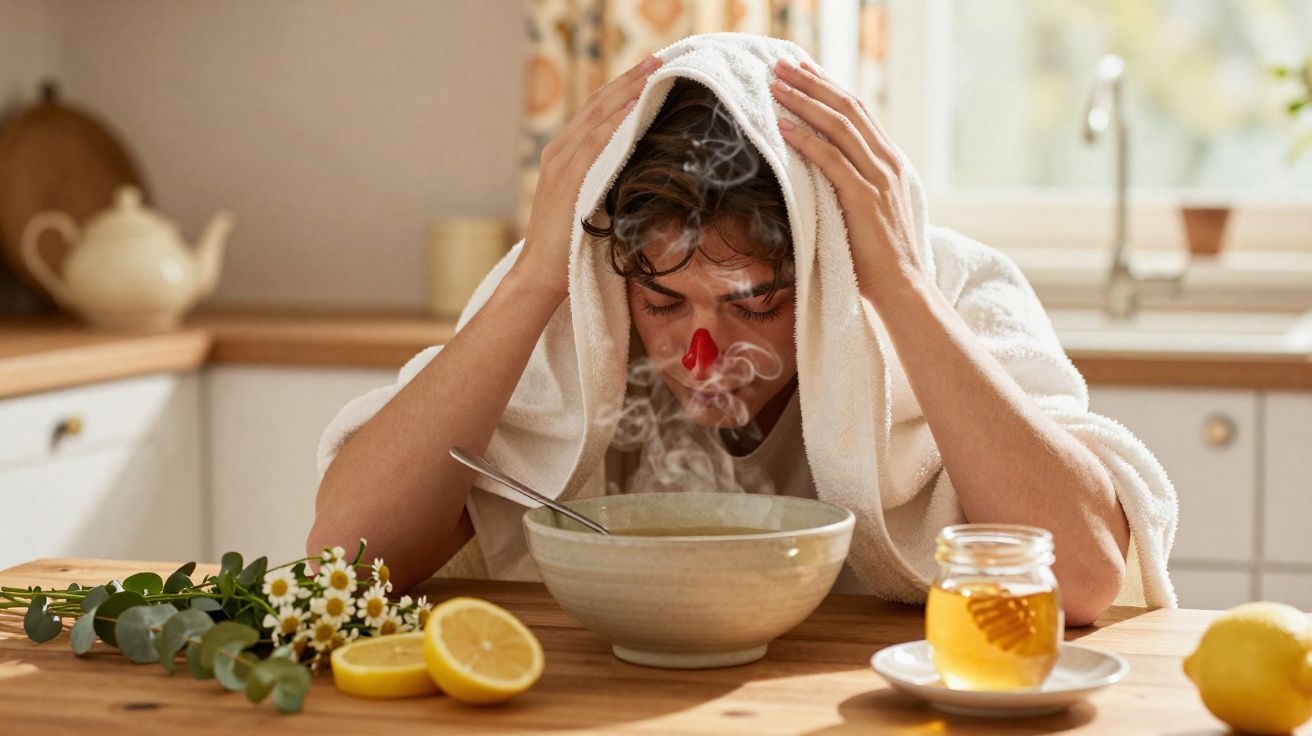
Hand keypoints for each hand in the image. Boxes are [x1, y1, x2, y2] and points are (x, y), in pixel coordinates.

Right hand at [511, 55, 662, 299]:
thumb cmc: (572, 248)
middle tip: (660, 59)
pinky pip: (593, 143)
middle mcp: (558, 153)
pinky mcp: (566, 182)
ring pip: (596, 118)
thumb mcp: (596, 205)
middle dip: (629, 80)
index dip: (623, 89)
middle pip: (597, 105)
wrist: (540, 276)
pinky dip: (614, 123)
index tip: (652, 72)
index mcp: (564, 156)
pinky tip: (635, 109)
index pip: (596, 112)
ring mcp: (559, 165)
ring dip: (627, 93)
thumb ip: (611, 182)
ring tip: (654, 74)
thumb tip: (646, 168)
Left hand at [770, 59, 927, 304]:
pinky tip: (782, 125)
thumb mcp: (867, 210)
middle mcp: (888, 162)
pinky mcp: (864, 197)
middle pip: (847, 108)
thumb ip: (852, 185)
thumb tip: (819, 171)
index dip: (828, 87)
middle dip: (812, 82)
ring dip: (803, 101)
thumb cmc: (878, 257)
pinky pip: (831, 159)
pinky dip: (805, 138)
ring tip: (775, 85)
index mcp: (891, 161)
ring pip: (838, 125)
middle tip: (782, 64)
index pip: (857, 112)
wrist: (903, 287)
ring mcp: (878, 178)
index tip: (802, 70)